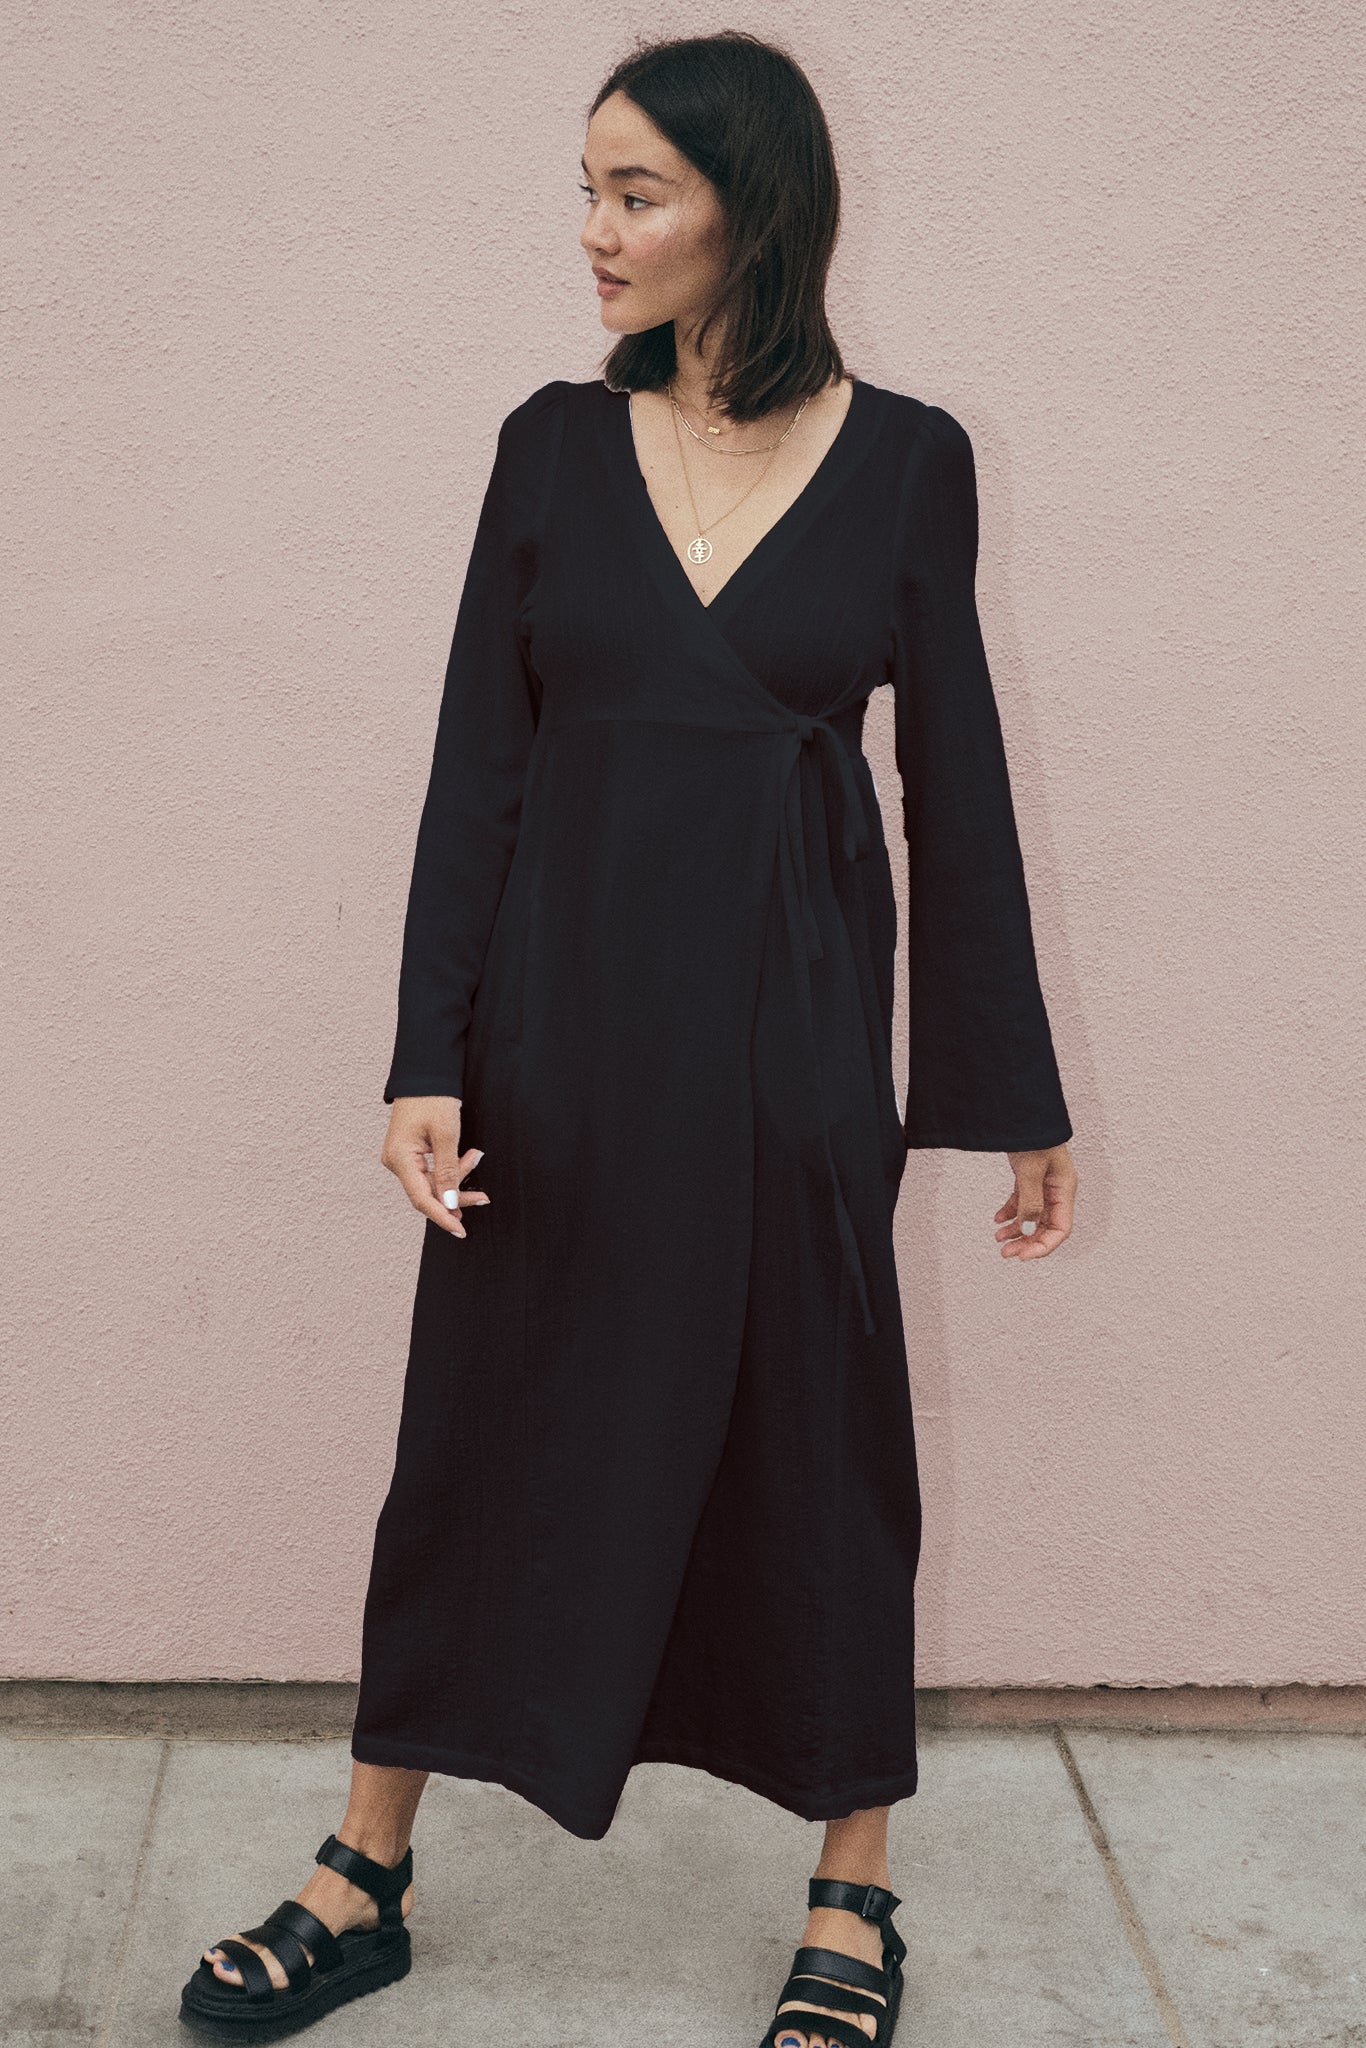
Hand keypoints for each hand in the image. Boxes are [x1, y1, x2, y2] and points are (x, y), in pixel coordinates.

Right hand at [381, 1095, 489, 1238]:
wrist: (425, 1074)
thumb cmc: (433, 1099)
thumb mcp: (446, 1134)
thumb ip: (448, 1171)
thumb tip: (449, 1203)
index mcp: (400, 1158)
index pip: (422, 1199)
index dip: (442, 1216)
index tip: (461, 1230)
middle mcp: (396, 1161)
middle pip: (428, 1193)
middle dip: (456, 1192)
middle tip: (483, 1194)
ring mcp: (401, 1158)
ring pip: (432, 1182)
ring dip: (456, 1176)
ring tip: (475, 1156)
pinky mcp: (409, 1154)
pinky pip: (431, 1170)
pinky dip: (450, 1168)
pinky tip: (467, 1158)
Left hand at [995, 1143, 1076, 1259]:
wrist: (1022, 1113)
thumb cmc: (1034, 1135)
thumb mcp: (1031, 1168)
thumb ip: (1030, 1198)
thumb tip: (1027, 1223)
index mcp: (1064, 1189)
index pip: (1060, 1228)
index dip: (1044, 1246)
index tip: (1023, 1256)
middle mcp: (1057, 1191)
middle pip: (1046, 1227)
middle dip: (1027, 1242)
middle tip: (1006, 1253)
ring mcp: (1044, 1186)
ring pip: (1033, 1218)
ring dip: (1017, 1231)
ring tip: (998, 1239)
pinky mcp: (1030, 1180)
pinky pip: (1023, 1204)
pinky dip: (1011, 1214)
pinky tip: (998, 1219)